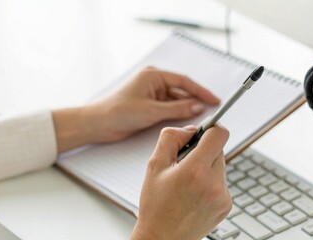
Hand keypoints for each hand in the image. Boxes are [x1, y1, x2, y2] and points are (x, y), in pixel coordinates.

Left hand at [52, 67, 219, 152]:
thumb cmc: (119, 111)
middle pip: (181, 90)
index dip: (201, 91)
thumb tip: (198, 106)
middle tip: (211, 111)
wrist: (98, 124)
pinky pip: (168, 107)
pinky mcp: (148, 105)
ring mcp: (151, 94)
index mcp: (153, 75)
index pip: (184, 81)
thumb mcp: (152, 110)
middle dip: (195, 100)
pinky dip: (177, 113)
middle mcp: (153, 82)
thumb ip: (177, 108)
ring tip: (201, 117)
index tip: (214, 100)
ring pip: (175, 100)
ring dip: (186, 108)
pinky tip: (186, 120)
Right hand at [130, 125, 231, 239]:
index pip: (219, 135)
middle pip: (219, 150)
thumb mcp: (154, 165)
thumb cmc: (155, 204)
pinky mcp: (226, 206)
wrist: (163, 238)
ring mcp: (222, 196)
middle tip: (185, 163)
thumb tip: (191, 129)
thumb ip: (171, 138)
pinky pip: (222, 182)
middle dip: (203, 151)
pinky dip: (211, 182)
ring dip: (207, 167)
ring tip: (188, 183)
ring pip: (221, 166)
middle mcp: (213, 183)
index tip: (204, 131)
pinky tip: (195, 194)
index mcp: (194, 171)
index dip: (212, 128)